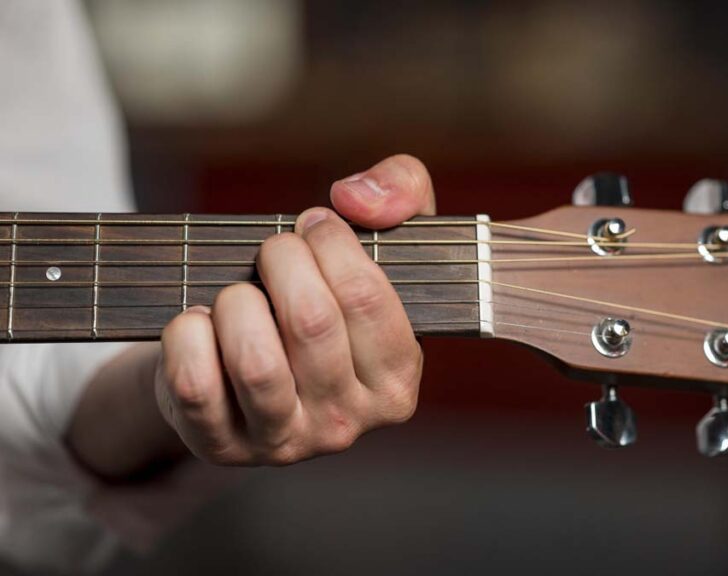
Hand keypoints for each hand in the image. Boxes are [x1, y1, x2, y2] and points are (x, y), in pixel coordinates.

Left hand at [156, 155, 434, 464]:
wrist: (254, 363)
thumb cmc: (326, 295)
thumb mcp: (380, 238)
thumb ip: (402, 191)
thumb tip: (354, 199)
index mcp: (397, 381)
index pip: (365, 298)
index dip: (331, 243)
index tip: (314, 224)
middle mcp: (348, 423)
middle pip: (311, 322)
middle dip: (281, 261)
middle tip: (274, 250)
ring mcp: (285, 442)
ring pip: (256, 362)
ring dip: (237, 302)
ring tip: (240, 293)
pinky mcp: (222, 446)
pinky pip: (195, 387)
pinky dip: (187, 337)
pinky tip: (202, 323)